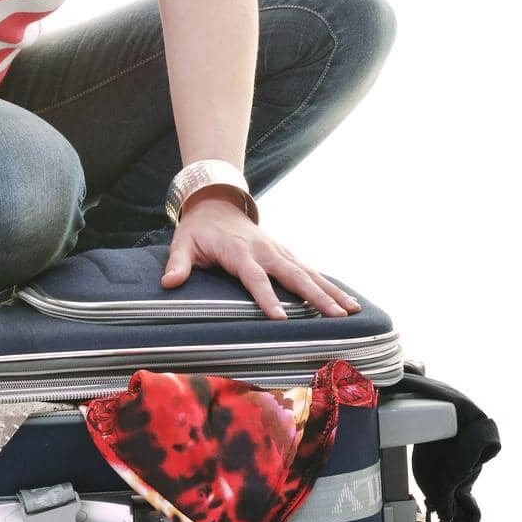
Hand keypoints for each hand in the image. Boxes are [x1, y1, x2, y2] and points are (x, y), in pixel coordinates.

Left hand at [160, 197, 361, 319]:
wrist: (217, 201)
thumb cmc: (198, 229)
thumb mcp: (183, 242)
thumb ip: (178, 263)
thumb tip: (168, 284)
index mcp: (239, 251)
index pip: (255, 277)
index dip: (266, 297)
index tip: (280, 319)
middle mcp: (265, 250)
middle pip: (293, 275)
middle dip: (315, 297)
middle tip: (336, 316)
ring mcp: (278, 250)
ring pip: (308, 272)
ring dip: (331, 291)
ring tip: (352, 311)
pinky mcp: (285, 253)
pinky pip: (309, 270)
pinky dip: (329, 284)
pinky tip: (348, 300)